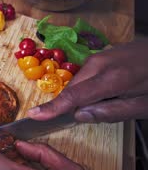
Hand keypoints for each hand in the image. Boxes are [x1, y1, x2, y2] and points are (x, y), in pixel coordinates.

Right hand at [28, 38, 147, 122]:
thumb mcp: (144, 107)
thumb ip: (110, 112)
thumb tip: (78, 115)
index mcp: (111, 79)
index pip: (73, 96)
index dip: (52, 108)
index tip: (33, 116)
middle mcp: (100, 63)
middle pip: (74, 88)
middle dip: (75, 104)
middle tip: (99, 113)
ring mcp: (102, 56)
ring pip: (80, 81)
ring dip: (85, 95)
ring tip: (114, 99)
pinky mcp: (105, 53)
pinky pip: (88, 73)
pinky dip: (92, 86)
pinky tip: (114, 89)